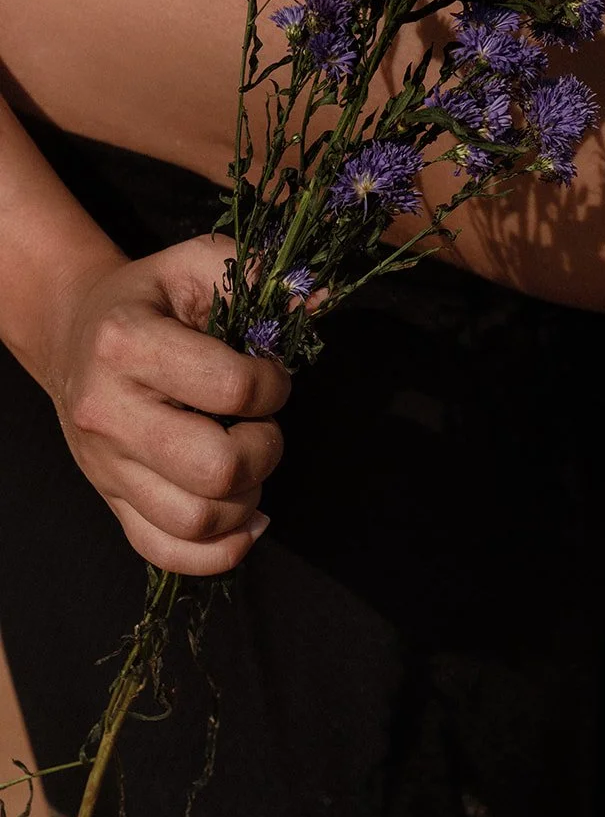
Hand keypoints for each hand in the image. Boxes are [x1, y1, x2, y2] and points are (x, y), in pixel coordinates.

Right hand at [45, 234, 290, 574]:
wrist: (74, 333)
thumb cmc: (149, 298)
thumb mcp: (195, 264)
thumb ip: (258, 272)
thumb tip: (318, 298)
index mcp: (128, 343)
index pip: (230, 389)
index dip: (273, 385)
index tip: (271, 376)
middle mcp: (109, 411)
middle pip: (214, 469)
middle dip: (265, 449)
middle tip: (262, 425)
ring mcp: (106, 465)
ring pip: (195, 520)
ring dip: (246, 500)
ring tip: (248, 464)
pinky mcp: (110, 500)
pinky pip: (166, 552)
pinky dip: (219, 551)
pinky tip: (245, 517)